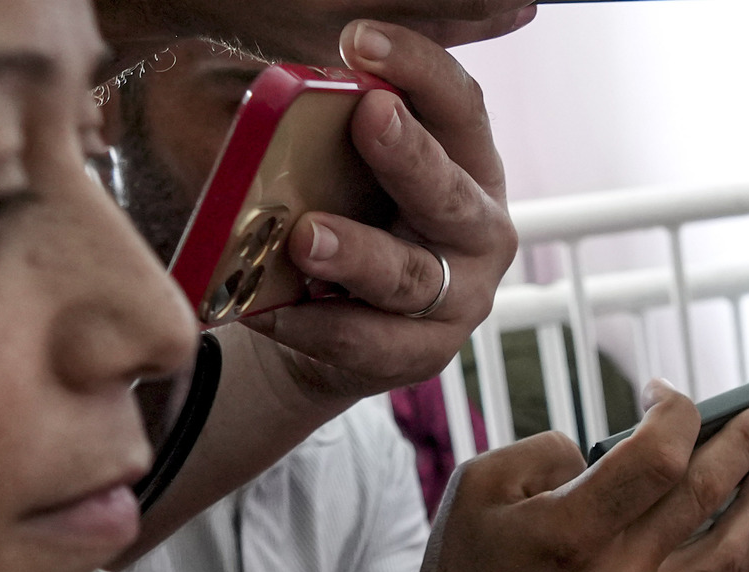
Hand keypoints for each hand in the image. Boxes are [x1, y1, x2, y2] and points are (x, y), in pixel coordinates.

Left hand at [246, 23, 517, 401]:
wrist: (331, 320)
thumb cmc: (341, 214)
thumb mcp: (340, 158)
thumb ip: (324, 122)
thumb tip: (269, 88)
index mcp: (468, 162)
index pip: (460, 105)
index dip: (420, 68)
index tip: (359, 39)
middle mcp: (479, 229)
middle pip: (450, 192)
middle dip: (408, 155)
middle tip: (368, 115)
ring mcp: (460, 298)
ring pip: (409, 276)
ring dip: (356, 254)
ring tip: (303, 238)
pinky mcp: (425, 355)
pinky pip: (370, 341)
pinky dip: (317, 325)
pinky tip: (270, 308)